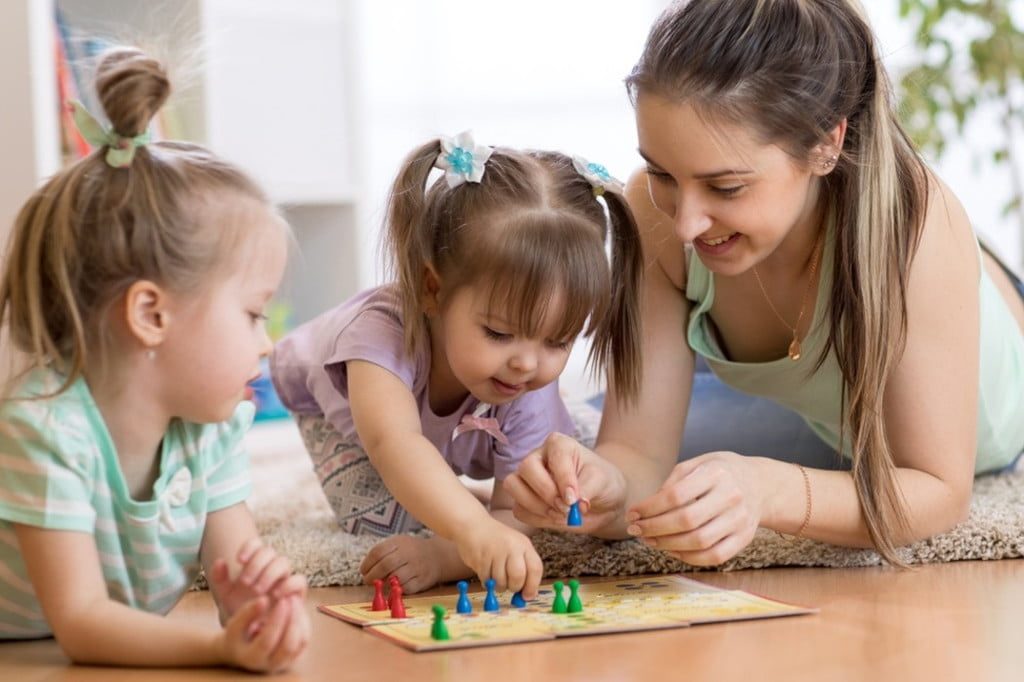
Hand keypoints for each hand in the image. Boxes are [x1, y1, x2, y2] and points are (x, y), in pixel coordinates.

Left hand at [208, 538, 306, 621]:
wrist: (252, 631)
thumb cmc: (240, 609)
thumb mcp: (226, 596)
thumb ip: (220, 579)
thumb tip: (219, 561)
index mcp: (256, 563)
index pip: (257, 544)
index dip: (250, 547)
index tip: (239, 560)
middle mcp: (272, 567)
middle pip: (269, 551)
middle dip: (256, 564)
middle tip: (245, 582)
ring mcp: (285, 578)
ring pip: (283, 562)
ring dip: (269, 574)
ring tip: (257, 591)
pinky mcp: (297, 592)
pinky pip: (299, 580)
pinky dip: (288, 585)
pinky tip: (275, 596)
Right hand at [219, 594, 309, 672]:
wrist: (243, 651)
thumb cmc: (238, 636)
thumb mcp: (235, 625)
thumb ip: (247, 612)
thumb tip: (264, 600)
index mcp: (252, 658)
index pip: (267, 641)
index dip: (276, 620)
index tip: (282, 600)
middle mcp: (270, 664)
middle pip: (288, 645)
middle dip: (293, 619)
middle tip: (291, 598)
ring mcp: (285, 662)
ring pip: (301, 642)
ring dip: (300, 618)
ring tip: (294, 599)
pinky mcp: (295, 655)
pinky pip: (304, 640)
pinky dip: (304, 622)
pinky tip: (297, 607)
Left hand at [360, 535, 447, 594]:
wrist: (437, 556)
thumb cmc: (410, 551)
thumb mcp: (398, 544)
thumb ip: (382, 553)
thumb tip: (366, 571)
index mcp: (399, 542)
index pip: (378, 552)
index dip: (367, 563)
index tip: (363, 571)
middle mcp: (409, 553)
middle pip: (386, 565)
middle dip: (372, 575)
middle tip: (368, 580)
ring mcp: (417, 567)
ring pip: (395, 577)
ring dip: (384, 583)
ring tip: (380, 584)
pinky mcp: (422, 580)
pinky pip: (406, 588)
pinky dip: (396, 589)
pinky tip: (394, 586)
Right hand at [456, 519, 542, 598]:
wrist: (473, 525)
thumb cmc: (496, 540)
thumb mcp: (516, 547)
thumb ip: (525, 568)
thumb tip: (530, 595)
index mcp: (524, 544)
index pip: (535, 568)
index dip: (533, 586)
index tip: (527, 596)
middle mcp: (512, 547)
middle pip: (518, 577)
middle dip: (514, 587)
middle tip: (510, 586)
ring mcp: (495, 552)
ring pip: (501, 582)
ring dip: (499, 586)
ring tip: (496, 576)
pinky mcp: (481, 558)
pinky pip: (486, 580)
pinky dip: (487, 582)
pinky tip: (486, 571)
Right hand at [504, 432, 626, 533]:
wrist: (602, 502)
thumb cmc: (602, 483)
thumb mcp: (602, 482)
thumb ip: (588, 489)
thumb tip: (575, 504)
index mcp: (559, 445)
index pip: (554, 457)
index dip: (563, 480)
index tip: (573, 500)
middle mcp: (538, 457)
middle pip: (526, 468)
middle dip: (546, 493)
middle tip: (566, 509)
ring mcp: (527, 478)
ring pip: (514, 487)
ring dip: (537, 506)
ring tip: (561, 515)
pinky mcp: (523, 499)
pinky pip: (518, 509)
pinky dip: (535, 518)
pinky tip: (554, 519)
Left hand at [626, 451, 763, 564]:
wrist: (761, 484)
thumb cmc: (721, 473)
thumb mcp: (698, 463)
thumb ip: (674, 481)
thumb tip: (649, 506)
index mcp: (716, 473)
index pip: (676, 495)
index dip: (649, 507)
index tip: (633, 513)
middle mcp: (731, 496)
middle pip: (686, 520)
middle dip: (654, 528)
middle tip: (636, 530)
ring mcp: (740, 520)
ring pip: (699, 541)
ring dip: (668, 545)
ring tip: (650, 540)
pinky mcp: (744, 539)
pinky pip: (714, 556)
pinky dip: (689, 557)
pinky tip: (672, 550)